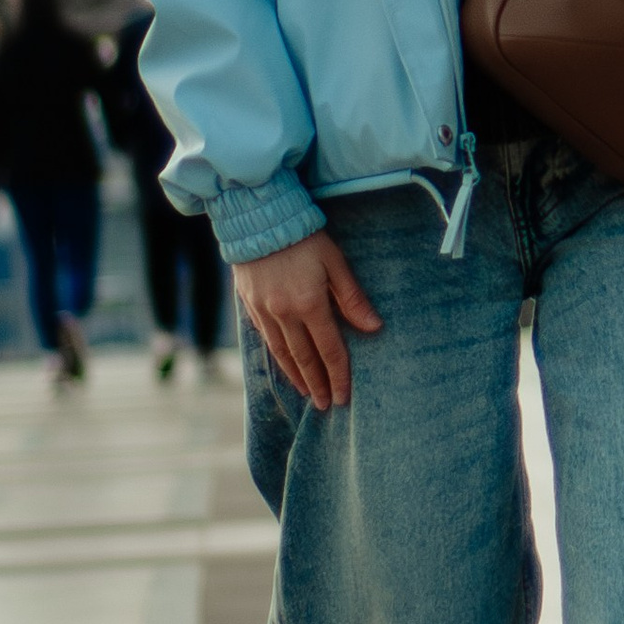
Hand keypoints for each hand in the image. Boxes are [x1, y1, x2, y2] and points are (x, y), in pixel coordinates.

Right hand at [235, 232, 383, 407]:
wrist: (257, 218)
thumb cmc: (303, 236)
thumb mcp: (335, 262)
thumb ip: (352, 298)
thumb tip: (374, 327)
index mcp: (309, 304)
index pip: (329, 349)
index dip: (338, 374)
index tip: (344, 396)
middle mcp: (284, 313)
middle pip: (304, 358)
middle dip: (317, 384)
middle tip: (326, 404)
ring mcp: (263, 311)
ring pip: (282, 352)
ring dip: (296, 376)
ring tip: (307, 393)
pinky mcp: (249, 305)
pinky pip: (265, 338)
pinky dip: (277, 357)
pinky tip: (285, 364)